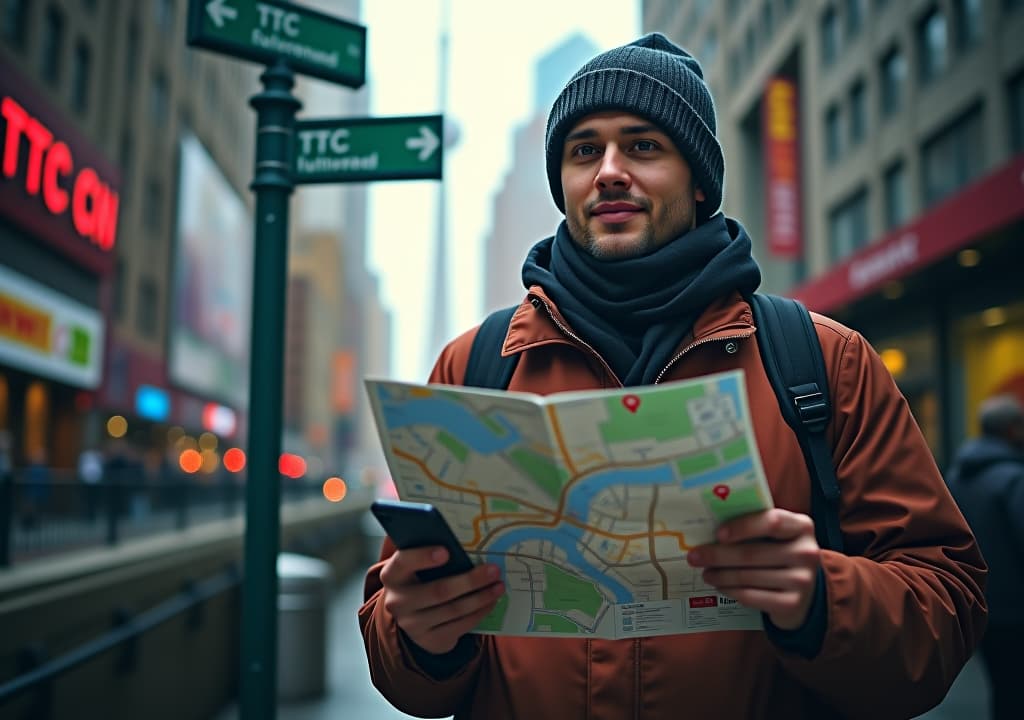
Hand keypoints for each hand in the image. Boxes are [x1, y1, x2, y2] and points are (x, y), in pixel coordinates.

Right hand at [379, 546, 503, 653]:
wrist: (414, 616)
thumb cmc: (421, 578)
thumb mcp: (418, 565)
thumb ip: (431, 551)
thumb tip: (462, 537)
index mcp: (392, 575)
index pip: (403, 563)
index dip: (422, 557)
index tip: (446, 551)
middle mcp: (397, 602)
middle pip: (437, 591)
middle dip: (470, 580)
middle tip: (493, 570)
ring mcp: (412, 625)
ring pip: (453, 610)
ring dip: (480, 597)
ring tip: (499, 585)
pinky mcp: (430, 640)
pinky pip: (460, 626)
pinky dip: (479, 612)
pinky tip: (491, 601)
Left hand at [686, 509, 820, 629]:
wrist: (806, 592)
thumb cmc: (781, 554)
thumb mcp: (777, 536)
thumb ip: (754, 527)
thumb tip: (709, 526)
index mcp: (802, 526)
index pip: (771, 522)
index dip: (742, 527)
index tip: (718, 534)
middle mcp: (806, 552)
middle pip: (752, 553)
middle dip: (717, 555)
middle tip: (695, 556)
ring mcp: (802, 580)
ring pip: (747, 576)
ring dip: (720, 575)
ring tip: (705, 572)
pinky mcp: (792, 604)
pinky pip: (750, 596)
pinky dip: (730, 590)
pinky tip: (720, 586)